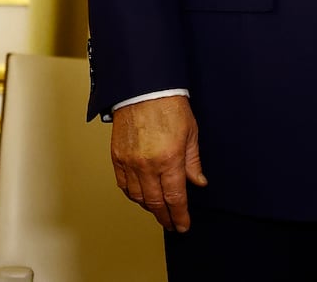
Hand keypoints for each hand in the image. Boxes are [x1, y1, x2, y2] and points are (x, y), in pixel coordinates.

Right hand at [110, 95, 206, 231]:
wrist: (144, 90)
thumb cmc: (170, 106)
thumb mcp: (191, 133)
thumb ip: (193, 162)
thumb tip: (199, 182)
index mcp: (169, 159)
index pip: (175, 197)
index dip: (179, 215)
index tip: (183, 225)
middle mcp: (147, 165)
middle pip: (155, 202)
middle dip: (165, 216)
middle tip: (171, 223)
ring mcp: (130, 162)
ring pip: (137, 197)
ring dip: (149, 206)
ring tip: (159, 210)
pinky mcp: (117, 157)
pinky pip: (123, 185)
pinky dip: (132, 194)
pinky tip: (141, 196)